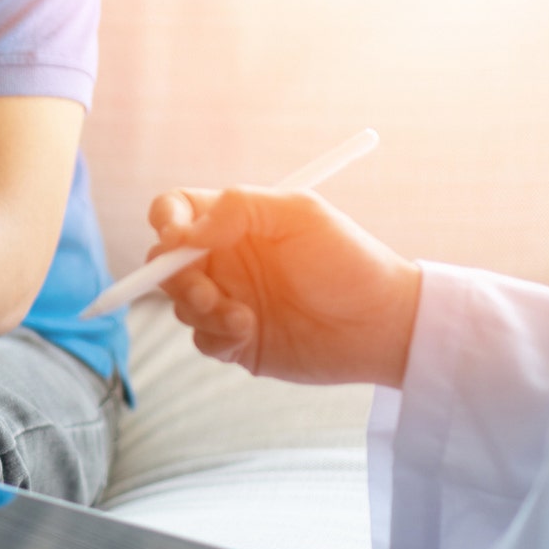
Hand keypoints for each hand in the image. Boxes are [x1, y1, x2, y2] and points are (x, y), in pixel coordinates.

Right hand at [149, 187, 420, 386]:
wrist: (382, 325)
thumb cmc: (349, 261)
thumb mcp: (300, 214)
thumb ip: (238, 209)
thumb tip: (184, 233)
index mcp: (235, 222)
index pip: (177, 210)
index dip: (165, 219)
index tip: (176, 239)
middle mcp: (225, 259)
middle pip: (166, 262)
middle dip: (176, 278)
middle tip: (208, 294)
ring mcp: (228, 300)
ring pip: (180, 304)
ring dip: (201, 312)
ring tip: (243, 318)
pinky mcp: (235, 340)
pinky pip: (201, 340)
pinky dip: (216, 338)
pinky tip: (249, 334)